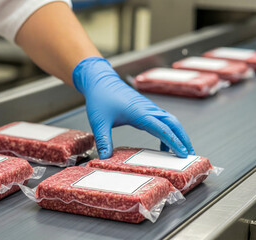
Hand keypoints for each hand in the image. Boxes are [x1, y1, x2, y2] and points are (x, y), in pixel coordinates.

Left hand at [73, 57, 194, 158]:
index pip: (162, 128)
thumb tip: (105, 158)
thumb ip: (103, 140)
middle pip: (173, 123)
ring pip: (169, 121)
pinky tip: (163, 145)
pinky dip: (167, 131)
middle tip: (190, 154)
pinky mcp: (145, 108)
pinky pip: (161, 120)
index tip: (182, 153)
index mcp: (139, 112)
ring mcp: (148, 108)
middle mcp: (147, 109)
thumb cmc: (100, 98)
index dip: (173, 142)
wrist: (99, 81)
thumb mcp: (99, 122)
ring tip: (182, 151)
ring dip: (178, 134)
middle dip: (183, 138)